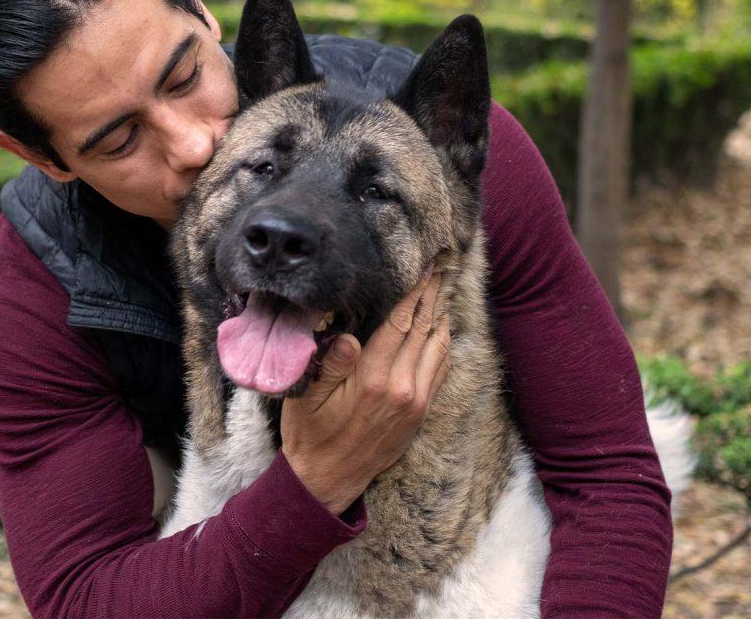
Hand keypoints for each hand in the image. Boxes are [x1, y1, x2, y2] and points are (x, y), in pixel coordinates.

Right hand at [280, 270, 451, 514]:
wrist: (327, 481)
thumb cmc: (311, 436)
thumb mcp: (307, 398)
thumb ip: (330, 366)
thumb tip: (348, 336)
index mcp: (373, 380)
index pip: (400, 325)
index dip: (413, 293)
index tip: (424, 268)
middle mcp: (403, 389)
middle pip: (424, 330)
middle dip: (432, 296)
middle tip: (441, 268)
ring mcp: (416, 403)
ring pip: (438, 349)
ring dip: (442, 316)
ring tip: (443, 290)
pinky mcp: (420, 414)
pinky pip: (440, 371)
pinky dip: (443, 344)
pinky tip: (441, 329)